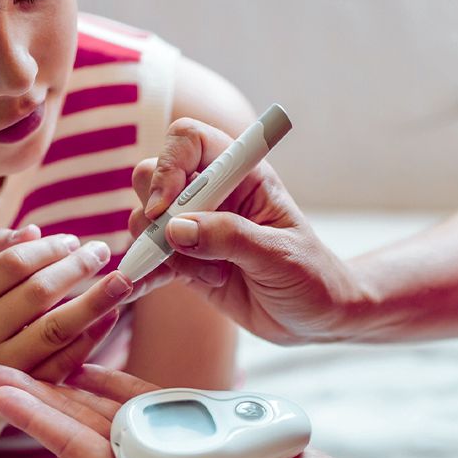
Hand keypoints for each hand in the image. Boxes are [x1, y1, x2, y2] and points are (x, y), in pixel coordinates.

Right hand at [0, 225, 133, 416]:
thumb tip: (34, 232)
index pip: (12, 264)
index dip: (49, 249)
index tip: (74, 241)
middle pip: (37, 293)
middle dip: (77, 268)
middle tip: (102, 252)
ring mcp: (1, 369)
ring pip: (57, 328)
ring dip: (94, 301)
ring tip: (121, 280)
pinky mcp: (26, 393)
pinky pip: (66, 361)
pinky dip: (92, 337)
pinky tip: (110, 316)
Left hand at [0, 363, 363, 457]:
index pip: (77, 447)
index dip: (35, 419)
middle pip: (75, 423)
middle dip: (32, 395)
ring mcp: (163, 443)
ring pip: (101, 406)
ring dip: (62, 381)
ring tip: (25, 355)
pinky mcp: (188, 424)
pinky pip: (140, 396)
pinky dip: (110, 378)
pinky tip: (84, 361)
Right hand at [130, 118, 359, 343]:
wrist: (315, 317)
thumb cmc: (310, 276)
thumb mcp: (278, 256)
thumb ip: (229, 238)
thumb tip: (175, 229)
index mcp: (242, 175)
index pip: (189, 140)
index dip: (169, 166)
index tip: (165, 207)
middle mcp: (212, 193)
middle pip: (152, 176)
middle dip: (156, 215)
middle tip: (180, 248)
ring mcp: (194, 226)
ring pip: (146, 220)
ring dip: (164, 253)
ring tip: (213, 276)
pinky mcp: (184, 260)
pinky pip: (148, 258)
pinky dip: (142, 273)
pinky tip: (142, 288)